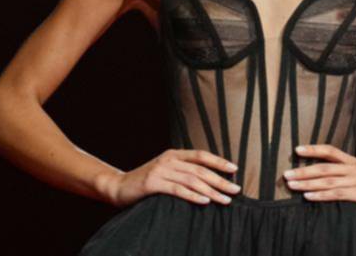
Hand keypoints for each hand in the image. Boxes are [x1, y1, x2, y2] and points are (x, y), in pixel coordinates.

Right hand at [104, 148, 240, 207]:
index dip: (218, 161)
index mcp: (174, 154)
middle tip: (236, 190)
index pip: (201, 155)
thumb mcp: (166, 172)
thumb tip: (210, 180)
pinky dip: (193, 195)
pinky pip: (177, 190)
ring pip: (192, 180)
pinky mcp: (153, 183)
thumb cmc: (147, 182)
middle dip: (220, 180)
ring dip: (211, 190)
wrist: (119, 187)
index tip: (234, 169)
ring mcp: (160, 170)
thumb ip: (183, 172)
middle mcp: (169, 159)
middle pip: (200, 169)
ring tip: (225, 199)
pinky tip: (204, 201)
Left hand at [284, 144, 355, 220]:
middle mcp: (353, 168)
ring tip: (292, 185)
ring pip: (327, 181)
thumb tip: (318, 171)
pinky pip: (335, 194)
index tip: (297, 150)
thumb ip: (341, 171)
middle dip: (303, 170)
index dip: (313, 149)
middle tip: (286, 174)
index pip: (330, 150)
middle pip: (323, 167)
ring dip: (307, 183)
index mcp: (352, 161)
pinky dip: (320, 195)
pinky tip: (308, 197)